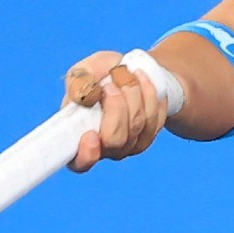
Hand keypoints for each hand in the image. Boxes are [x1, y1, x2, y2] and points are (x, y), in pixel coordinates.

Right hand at [61, 49, 167, 171]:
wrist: (126, 70)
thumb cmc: (98, 74)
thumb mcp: (83, 71)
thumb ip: (78, 82)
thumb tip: (86, 97)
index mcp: (77, 137)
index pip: (80, 162)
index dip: (86, 154)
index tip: (90, 135)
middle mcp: (103, 147)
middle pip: (115, 141)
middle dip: (116, 107)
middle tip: (112, 83)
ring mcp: (128, 144)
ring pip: (138, 127)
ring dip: (134, 95)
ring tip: (126, 72)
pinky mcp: (148, 135)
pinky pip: (156, 120)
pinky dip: (151, 96)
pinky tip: (143, 80)